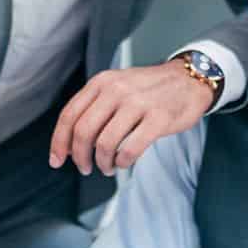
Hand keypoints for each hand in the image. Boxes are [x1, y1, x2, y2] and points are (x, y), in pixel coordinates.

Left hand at [49, 60, 214, 175]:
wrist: (191, 80)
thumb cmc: (151, 89)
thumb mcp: (118, 86)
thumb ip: (94, 107)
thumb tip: (70, 144)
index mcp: (102, 82)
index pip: (69, 115)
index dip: (59, 142)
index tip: (57, 160)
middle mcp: (117, 90)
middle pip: (83, 132)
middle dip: (79, 157)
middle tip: (85, 167)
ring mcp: (138, 103)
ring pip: (105, 144)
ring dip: (102, 163)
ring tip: (108, 167)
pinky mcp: (158, 119)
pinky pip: (130, 149)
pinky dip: (122, 162)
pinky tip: (124, 162)